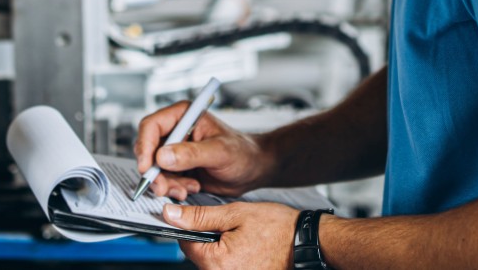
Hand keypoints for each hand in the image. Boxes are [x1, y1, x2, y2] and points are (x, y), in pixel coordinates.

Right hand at [134, 102, 271, 199]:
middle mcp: (176, 131)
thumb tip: (162, 156)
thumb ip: (191, 154)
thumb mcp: (219, 152)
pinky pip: (164, 180)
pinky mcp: (178, 168)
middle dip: (154, 172)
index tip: (147, 167)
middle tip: (163, 188)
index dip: (145, 146)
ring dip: (166, 183)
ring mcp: (176, 151)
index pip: (151, 126)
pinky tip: (191, 189)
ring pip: (155, 169)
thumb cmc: (243, 152)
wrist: (253, 169)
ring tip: (188, 189)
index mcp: (184, 116)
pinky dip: (173, 189)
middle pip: (148, 150)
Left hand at [163, 202, 297, 269]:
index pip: (185, 243)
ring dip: (220, 247)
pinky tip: (247, 247)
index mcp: (217, 262)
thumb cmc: (277, 228)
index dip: (190, 226)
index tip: (200, 217)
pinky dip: (231, 256)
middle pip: (198, 255)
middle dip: (208, 238)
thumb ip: (200, 217)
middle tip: (230, 226)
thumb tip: (171, 215)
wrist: (306, 242)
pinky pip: (226, 268)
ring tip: (242, 236)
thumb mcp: (235, 213)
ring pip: (212, 261)